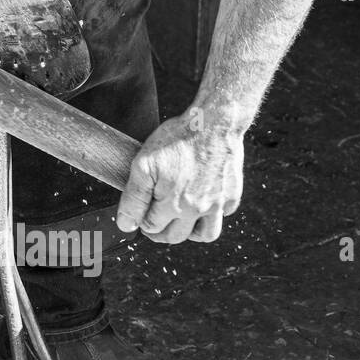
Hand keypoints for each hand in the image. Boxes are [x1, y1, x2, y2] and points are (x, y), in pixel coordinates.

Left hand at [117, 113, 243, 242]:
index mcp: (173, 205)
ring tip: (180, 219)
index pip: (151, 227)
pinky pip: (224, 215)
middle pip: (175, 236)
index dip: (141, 222)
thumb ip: (133, 198)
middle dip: (160, 232)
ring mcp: (217, 204)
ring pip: (205, 234)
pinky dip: (212, 214)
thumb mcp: (144, 164)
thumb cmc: (179, 139)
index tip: (141, 213)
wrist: (213, 123)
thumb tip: (126, 225)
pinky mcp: (232, 194)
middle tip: (155, 221)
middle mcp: (197, 210)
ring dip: (189, 232)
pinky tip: (202, 201)